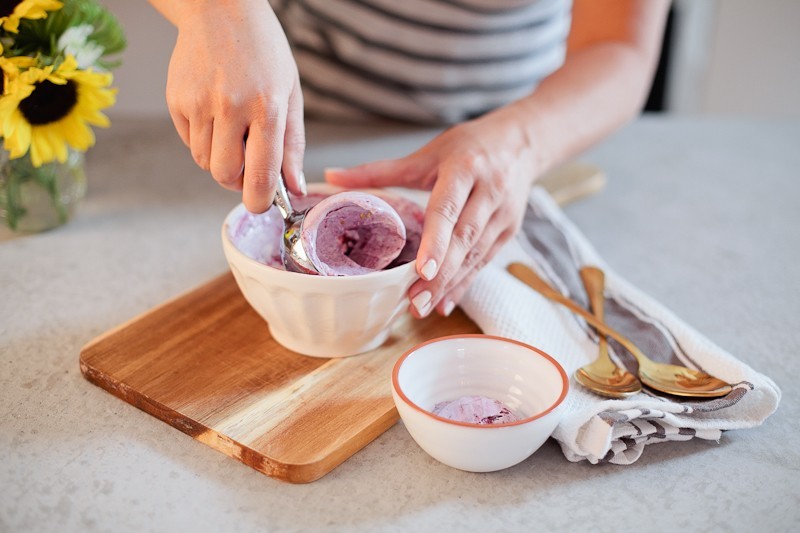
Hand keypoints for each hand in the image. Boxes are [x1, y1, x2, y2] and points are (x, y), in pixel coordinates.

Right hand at [164, 0, 305, 211]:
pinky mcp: (176, 100)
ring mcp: (198, 103)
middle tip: (248, 167)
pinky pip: (189, 142)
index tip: (263, 204)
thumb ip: (292, 145)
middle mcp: (231, 107)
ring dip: (220, 159)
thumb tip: (294, 189)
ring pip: (204, 162)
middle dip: (238, 182)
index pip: (261, 175)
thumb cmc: (264, 52)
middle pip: (225, 176)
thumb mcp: (291, 93)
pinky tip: (215, 114)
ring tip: (233, 130)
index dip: (260, 200)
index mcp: (267, 108)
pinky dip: (203, 140)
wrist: (220, 9)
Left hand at [326, 114, 537, 316]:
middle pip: (464, 240)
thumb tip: (332, 177)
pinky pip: (484, 263)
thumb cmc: (469, 147)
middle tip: (415, 302)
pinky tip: (444, 303)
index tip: (422, 270)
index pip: (448, 209)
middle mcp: (489, 193)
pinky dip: (463, 284)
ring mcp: (503, 216)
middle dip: (441, 275)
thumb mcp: (427, 154)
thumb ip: (380, 170)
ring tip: (422, 307)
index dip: (436, 242)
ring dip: (450, 285)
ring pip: (475, 256)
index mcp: (465, 169)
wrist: (520, 143)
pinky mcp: (508, 232)